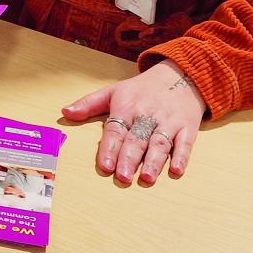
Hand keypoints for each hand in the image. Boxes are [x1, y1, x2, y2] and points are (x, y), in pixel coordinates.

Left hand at [62, 64, 206, 186]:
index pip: (116, 130)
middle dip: (130, 158)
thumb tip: (65, 113)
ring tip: (147, 178)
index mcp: (127, 107)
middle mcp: (147, 115)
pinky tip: (176, 170)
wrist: (180, 74)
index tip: (105, 166)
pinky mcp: (188, 127)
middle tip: (123, 178)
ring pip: (160, 143)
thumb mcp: (114, 91)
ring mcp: (169, 121)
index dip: (110, 148)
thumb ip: (89, 104)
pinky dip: (182, 156)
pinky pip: (186, 143)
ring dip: (154, 161)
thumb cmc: (143, 88)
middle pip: (137, 139)